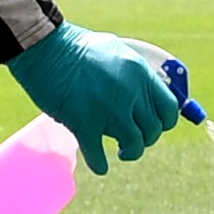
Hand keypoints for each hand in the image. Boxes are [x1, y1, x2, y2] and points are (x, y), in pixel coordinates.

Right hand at [6, 26, 184, 171]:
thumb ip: (134, 73)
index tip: (154, 126)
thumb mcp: (116, 51)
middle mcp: (129, 91)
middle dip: (145, 139)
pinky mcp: (83, 123)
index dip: (164, 122)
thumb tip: (148, 93)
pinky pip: (99, 155)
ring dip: (130, 153)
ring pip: (133, 145)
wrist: (44, 48)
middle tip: (133, 139)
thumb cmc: (76, 47)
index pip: (169, 108)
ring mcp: (107, 108)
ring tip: (122, 152)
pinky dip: (101, 165)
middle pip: (153, 129)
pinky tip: (101, 166)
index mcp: (140, 72)